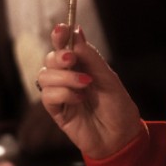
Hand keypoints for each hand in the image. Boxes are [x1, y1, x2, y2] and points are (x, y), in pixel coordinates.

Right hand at [36, 23, 140, 158]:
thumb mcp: (108, 78)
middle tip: (73, 59)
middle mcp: (67, 78)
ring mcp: (60, 94)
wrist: (122, 136)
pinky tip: (79, 99)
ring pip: (44, 76)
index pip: (63, 46)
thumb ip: (90, 57)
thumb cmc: (117, 106)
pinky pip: (47, 96)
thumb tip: (76, 32)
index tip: (62, 29)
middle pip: (49, 59)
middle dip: (58, 56)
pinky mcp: (57, 112)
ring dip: (64, 76)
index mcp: (80, 66)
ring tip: (84, 84)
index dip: (59, 36)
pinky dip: (63, 93)